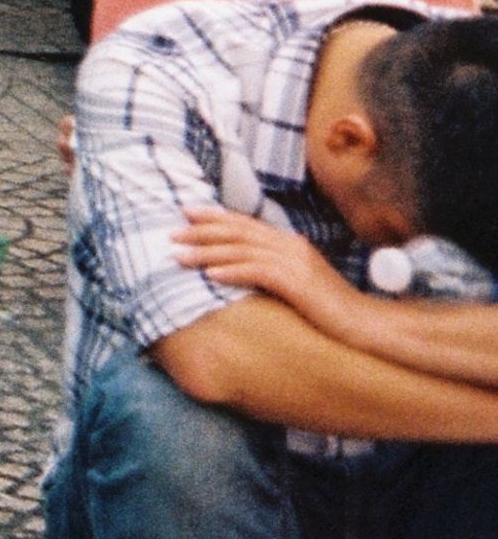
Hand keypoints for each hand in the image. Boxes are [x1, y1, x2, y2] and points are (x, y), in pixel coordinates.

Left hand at [176, 208, 355, 321]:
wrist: (366, 325)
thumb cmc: (330, 310)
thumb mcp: (298, 284)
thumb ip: (273, 271)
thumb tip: (241, 269)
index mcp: (290, 243)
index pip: (246, 224)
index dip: (214, 217)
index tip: (186, 213)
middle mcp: (291, 246)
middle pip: (238, 232)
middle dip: (202, 231)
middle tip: (171, 233)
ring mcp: (296, 263)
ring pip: (243, 250)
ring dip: (207, 251)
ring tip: (179, 255)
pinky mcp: (299, 284)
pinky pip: (260, 272)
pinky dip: (233, 271)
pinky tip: (210, 275)